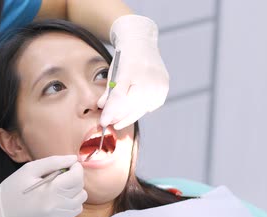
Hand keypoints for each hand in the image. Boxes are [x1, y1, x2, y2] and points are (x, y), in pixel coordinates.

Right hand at [0, 155, 86, 216]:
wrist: (0, 213)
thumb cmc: (13, 187)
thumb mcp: (30, 169)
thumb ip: (53, 162)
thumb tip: (73, 159)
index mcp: (51, 191)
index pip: (77, 177)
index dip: (76, 167)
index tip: (68, 164)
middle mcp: (58, 206)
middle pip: (80, 188)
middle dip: (75, 178)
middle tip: (61, 174)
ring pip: (80, 200)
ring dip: (74, 191)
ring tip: (60, 186)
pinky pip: (74, 210)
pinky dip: (71, 202)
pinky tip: (58, 197)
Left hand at [98, 15, 168, 129]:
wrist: (142, 42)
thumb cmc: (125, 58)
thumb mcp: (114, 74)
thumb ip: (109, 93)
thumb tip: (102, 108)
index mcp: (133, 75)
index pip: (120, 100)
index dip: (111, 113)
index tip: (103, 122)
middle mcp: (149, 81)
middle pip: (132, 108)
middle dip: (119, 117)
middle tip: (110, 123)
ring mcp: (159, 85)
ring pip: (141, 109)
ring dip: (129, 115)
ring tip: (119, 118)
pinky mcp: (164, 88)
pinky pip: (150, 105)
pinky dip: (141, 107)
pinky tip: (133, 106)